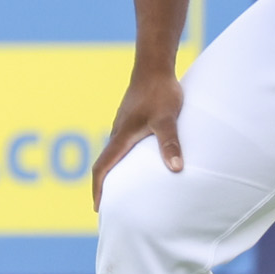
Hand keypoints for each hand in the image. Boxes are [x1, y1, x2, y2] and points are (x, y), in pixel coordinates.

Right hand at [91, 69, 185, 208]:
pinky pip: (123, 143)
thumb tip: (176, 169)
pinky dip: (124, 158)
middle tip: (109, 205)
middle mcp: (118, 132)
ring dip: (114, 171)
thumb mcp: (167, 119)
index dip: (98, 189)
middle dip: (104, 186)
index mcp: (121, 137)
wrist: (155, 65)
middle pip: (104, 163)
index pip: (102, 168)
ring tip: (123, 189)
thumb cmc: (160, 92)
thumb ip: (170, 143)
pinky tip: (138, 162)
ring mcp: (123, 124)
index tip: (98, 208)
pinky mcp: (132, 118)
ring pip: (114, 153)